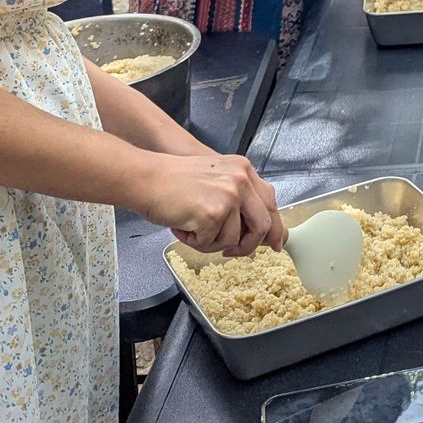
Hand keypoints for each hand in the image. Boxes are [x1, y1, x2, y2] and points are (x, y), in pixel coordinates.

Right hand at [137, 151, 284, 256]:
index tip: (276, 244)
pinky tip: (181, 225)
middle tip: (231, 252)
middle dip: (248, 246)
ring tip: (190, 226)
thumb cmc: (173, 181)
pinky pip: (210, 244)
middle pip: (263, 225)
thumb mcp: (215, 179)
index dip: (275, 228)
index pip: (270, 202)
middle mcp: (241, 180)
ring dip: (210, 242)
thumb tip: (257, 229)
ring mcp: (229, 196)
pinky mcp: (213, 213)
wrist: (146, 177)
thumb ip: (238, 197)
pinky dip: (194, 242)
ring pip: (233, 240)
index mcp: (244, 170)